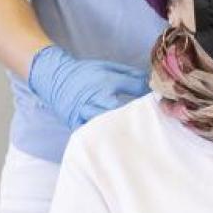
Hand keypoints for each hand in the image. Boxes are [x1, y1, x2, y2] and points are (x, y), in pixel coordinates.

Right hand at [27, 45, 149, 130]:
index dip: (145, 95)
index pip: (131, 88)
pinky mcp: (74, 124)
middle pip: (115, 111)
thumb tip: (151, 83)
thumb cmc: (85, 73)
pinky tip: (112, 144)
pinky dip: (99, 139)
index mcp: (104, 83)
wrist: (55, 78)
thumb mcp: (108, 67)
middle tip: (146, 125)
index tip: (157, 102)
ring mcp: (82, 113)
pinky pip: (88, 134)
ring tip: (131, 138)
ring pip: (101, 126)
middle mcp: (93, 99)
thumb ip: (130, 76)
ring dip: (116, 131)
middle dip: (131, 117)